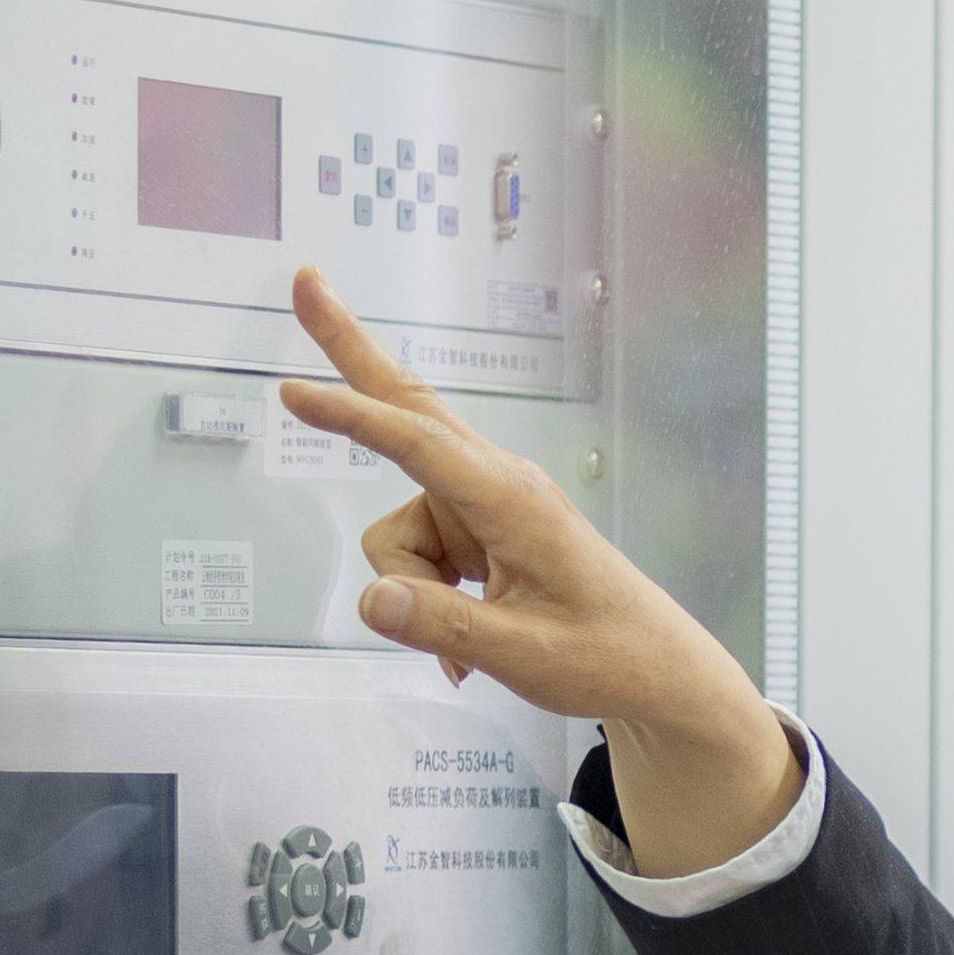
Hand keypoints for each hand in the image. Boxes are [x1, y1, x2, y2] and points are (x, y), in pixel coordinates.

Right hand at [274, 268, 804, 874]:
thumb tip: (370, 601)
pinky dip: (426, 600)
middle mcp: (494, 487)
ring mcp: (485, 508)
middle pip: (406, 409)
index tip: (293, 391)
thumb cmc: (606, 657)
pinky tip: (466, 649)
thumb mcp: (524, 657)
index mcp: (510, 500)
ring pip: (399, 535)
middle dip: (351, 354)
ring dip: (412, 588)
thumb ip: (443, 627)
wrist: (660, 672)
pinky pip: (420, 559)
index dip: (352, 417)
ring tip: (467, 647)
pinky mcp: (481, 533)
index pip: (416, 443)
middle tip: (306, 282)